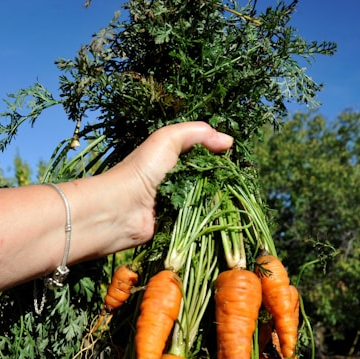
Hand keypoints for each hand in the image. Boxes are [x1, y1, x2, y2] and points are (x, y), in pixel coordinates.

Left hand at [105, 122, 232, 247]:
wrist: (120, 210)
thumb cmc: (141, 170)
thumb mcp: (168, 139)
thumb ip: (198, 134)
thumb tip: (228, 142)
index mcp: (171, 158)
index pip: (202, 155)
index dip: (218, 155)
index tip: (237, 158)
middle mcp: (174, 180)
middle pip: (206, 179)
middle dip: (221, 181)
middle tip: (239, 182)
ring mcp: (174, 204)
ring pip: (204, 202)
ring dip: (216, 202)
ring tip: (235, 200)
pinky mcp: (175, 225)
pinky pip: (197, 222)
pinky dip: (207, 221)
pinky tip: (222, 218)